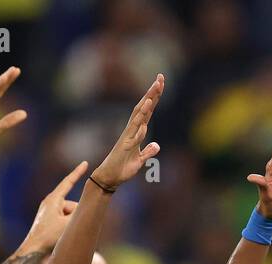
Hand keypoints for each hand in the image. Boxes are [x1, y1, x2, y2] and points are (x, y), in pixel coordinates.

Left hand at [23, 161, 86, 251]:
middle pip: (72, 204)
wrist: (32, 250)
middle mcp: (50, 203)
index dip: (78, 173)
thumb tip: (90, 208)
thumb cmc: (49, 236)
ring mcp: (48, 212)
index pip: (68, 182)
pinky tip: (61, 237)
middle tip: (70, 228)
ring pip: (69, 214)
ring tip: (63, 235)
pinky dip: (66, 227)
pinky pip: (63, 220)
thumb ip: (81, 214)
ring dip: (71, 223)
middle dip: (76, 215)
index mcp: (53, 200)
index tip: (85, 163)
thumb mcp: (69, 224)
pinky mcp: (48, 221)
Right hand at [90, 74, 162, 190]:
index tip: (160, 82)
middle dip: (152, 93)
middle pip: (143, 108)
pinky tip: (146, 114)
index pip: (148, 111)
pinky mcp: (125, 146)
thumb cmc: (123, 168)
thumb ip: (148, 152)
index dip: (155, 97)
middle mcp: (132, 130)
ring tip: (154, 90)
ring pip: (139, 116)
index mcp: (137, 131)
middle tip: (160, 78)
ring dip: (147, 103)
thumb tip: (156, 145)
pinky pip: (134, 133)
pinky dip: (141, 123)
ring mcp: (128, 136)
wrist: (110, 178)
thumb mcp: (140, 160)